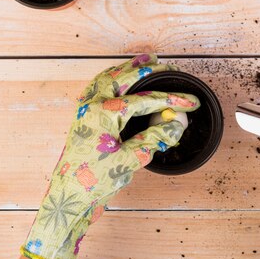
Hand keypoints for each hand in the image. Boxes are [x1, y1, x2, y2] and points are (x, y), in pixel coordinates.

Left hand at [21, 54, 199, 258]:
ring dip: (127, 69)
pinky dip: (112, 78)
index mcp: (104, 113)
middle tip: (166, 65)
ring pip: (108, 78)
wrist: (69, 198)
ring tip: (145, 60)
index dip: (170, 99)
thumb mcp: (130, 161)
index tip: (190, 101)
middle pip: (123, 77)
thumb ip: (154, 138)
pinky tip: (119, 78)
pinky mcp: (84, 118)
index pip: (144, 100)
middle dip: (146, 70)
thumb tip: (176, 123)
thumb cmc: (94, 181)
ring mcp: (85, 110)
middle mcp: (92, 105)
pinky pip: (98, 88)